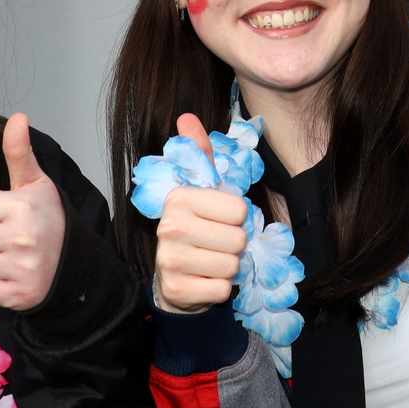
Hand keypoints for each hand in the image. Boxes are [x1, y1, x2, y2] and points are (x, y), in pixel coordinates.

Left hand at [0, 113, 66, 310]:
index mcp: (20, 206)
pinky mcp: (19, 295)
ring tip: (2, 255)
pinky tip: (7, 274)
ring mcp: (21, 269)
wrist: (75, 263)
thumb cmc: (47, 219)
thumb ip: (19, 152)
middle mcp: (21, 237)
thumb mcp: (35, 183)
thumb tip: (18, 116)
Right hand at [151, 114, 247, 313]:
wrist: (175, 276)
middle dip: (233, 244)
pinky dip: (220, 288)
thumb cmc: (196, 227)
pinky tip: (204, 279)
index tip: (217, 220)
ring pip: (232, 265)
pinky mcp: (176, 290)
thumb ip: (200, 155)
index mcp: (178, 198)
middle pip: (238, 239)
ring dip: (228, 267)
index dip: (236, 218)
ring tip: (209, 261)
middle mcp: (169, 227)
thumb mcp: (201, 190)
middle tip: (215, 244)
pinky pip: (223, 289)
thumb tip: (187, 117)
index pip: (239, 210)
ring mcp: (169, 261)